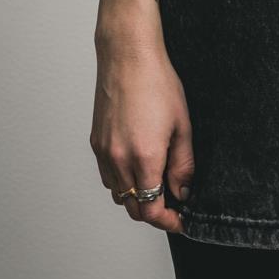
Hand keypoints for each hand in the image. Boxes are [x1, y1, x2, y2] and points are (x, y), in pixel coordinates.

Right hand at [90, 34, 194, 233]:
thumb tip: (183, 191)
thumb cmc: (157, 83)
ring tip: (157, 183)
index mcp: (144, 157)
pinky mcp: (95, 143)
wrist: (128, 57)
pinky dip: (122, 182)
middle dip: (154, 212)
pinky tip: (137, 167)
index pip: (151, 209)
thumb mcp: (182, 124)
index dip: (167, 221)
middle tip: (173, 205)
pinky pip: (107, 176)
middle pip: (133, 208)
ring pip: (118, 194)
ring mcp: (104, 152)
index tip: (180, 220)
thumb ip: (183, 164)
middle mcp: (119, 160)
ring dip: (137, 197)